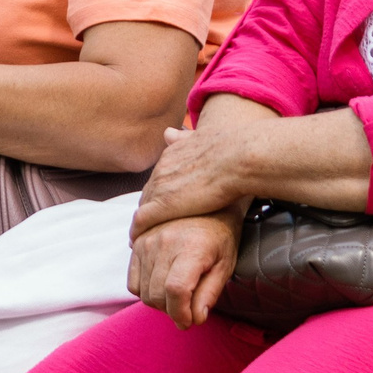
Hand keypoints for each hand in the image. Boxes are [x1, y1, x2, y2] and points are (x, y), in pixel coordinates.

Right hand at [128, 213, 241, 328]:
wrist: (206, 201)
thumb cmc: (220, 236)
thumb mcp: (225, 265)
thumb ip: (210, 293)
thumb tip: (196, 318)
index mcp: (191, 248)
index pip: (176, 291)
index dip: (181, 313)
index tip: (189, 322)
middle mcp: (165, 243)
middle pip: (157, 295)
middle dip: (173, 312)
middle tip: (187, 311)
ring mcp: (147, 242)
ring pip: (144, 292)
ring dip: (160, 303)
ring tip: (177, 298)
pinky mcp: (137, 244)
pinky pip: (133, 282)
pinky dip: (145, 292)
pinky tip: (162, 286)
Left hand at [131, 122, 256, 235]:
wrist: (236, 157)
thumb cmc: (231, 150)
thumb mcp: (201, 137)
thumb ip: (184, 137)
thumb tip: (169, 133)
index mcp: (171, 155)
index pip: (158, 177)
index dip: (158, 191)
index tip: (160, 200)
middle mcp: (161, 170)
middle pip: (148, 192)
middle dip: (148, 206)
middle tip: (149, 221)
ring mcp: (160, 188)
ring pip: (142, 207)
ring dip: (142, 221)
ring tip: (142, 233)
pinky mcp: (163, 206)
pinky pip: (142, 221)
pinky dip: (138, 231)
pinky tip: (136, 240)